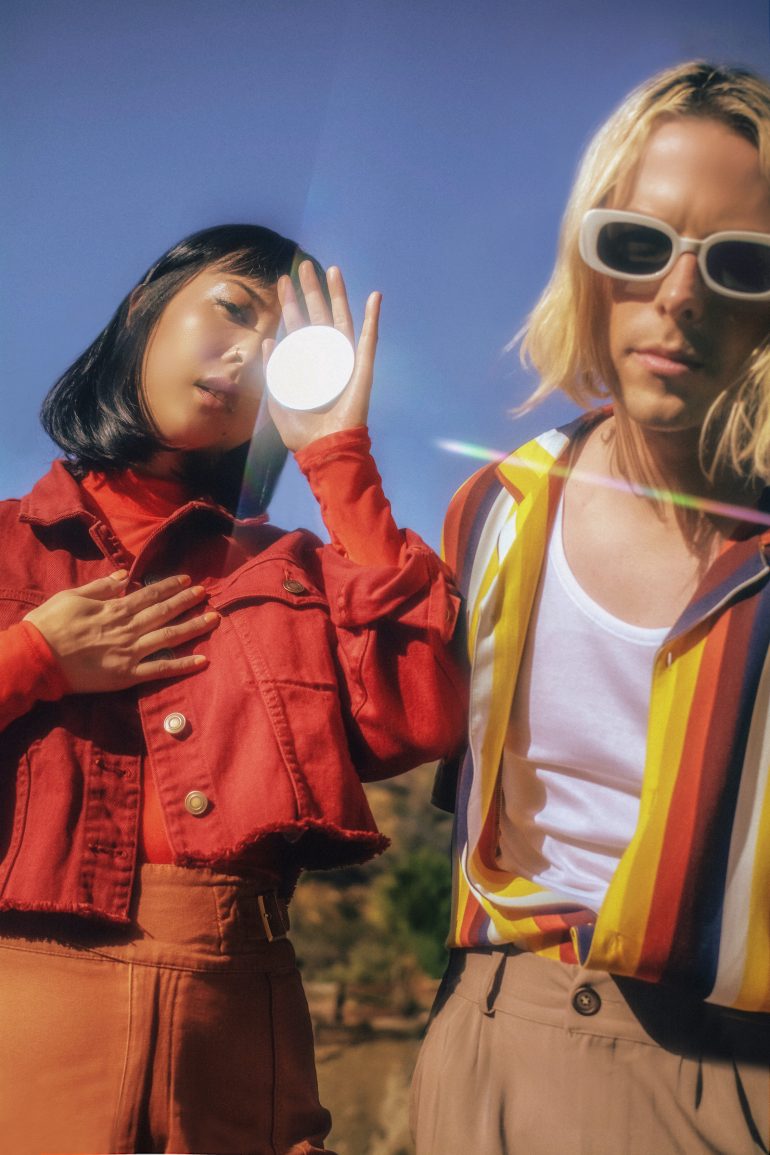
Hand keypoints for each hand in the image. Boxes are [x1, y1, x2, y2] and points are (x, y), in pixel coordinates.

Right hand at [24, 572, 218, 693]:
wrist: (37, 658)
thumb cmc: (50, 625)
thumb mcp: (73, 596)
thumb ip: (101, 587)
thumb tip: (124, 576)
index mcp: (114, 609)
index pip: (149, 595)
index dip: (170, 587)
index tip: (187, 580)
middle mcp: (128, 629)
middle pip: (164, 613)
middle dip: (187, 602)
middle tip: (206, 594)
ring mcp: (130, 653)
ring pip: (169, 638)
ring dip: (194, 627)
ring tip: (214, 619)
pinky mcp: (127, 676)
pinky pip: (160, 670)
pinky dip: (183, 665)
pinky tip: (203, 660)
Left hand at [263, 262, 380, 451]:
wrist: (324, 449)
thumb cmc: (301, 432)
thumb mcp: (277, 400)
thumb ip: (273, 372)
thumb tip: (268, 341)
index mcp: (306, 364)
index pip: (298, 327)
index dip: (290, 305)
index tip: (282, 283)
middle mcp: (325, 358)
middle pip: (318, 316)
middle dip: (310, 291)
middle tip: (302, 266)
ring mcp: (345, 361)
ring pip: (342, 319)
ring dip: (338, 294)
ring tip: (331, 269)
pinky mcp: (362, 369)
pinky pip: (368, 339)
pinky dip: (373, 317)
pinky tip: (374, 296)